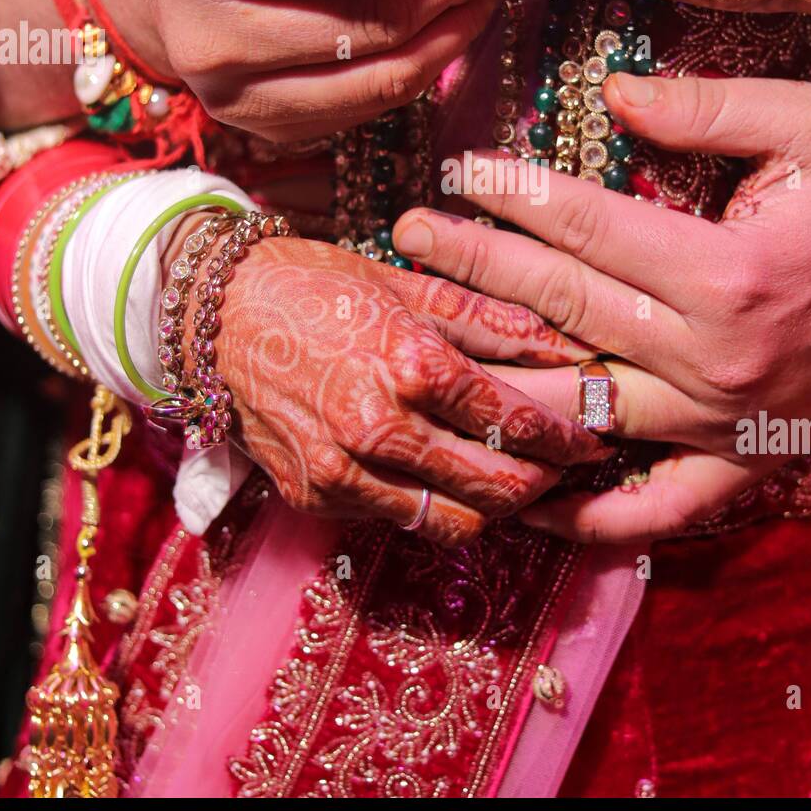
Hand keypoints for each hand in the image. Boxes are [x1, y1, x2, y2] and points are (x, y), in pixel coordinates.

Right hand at [205, 236, 609, 545]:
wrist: (215, 316)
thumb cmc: (315, 286)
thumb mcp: (408, 287)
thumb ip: (492, 318)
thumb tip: (565, 345)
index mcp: (412, 365)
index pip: (515, 420)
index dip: (567, 437)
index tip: (594, 438)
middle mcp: (381, 429)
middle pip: (496, 486)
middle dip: (546, 482)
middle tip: (567, 467)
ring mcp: (344, 473)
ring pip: (454, 523)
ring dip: (496, 508)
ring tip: (514, 479)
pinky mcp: (317, 499)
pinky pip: (399, 521)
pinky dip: (436, 509)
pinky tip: (449, 478)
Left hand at [389, 73, 810, 542]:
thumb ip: (711, 107)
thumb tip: (614, 93)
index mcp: (726, 274)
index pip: (587, 228)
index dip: (513, 195)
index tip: (458, 172)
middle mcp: (710, 360)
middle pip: (563, 310)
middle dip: (473, 270)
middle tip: (406, 240)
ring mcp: (716, 426)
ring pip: (580, 410)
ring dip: (492, 380)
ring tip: (419, 354)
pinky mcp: (735, 467)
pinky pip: (652, 509)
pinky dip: (586, 514)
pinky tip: (519, 498)